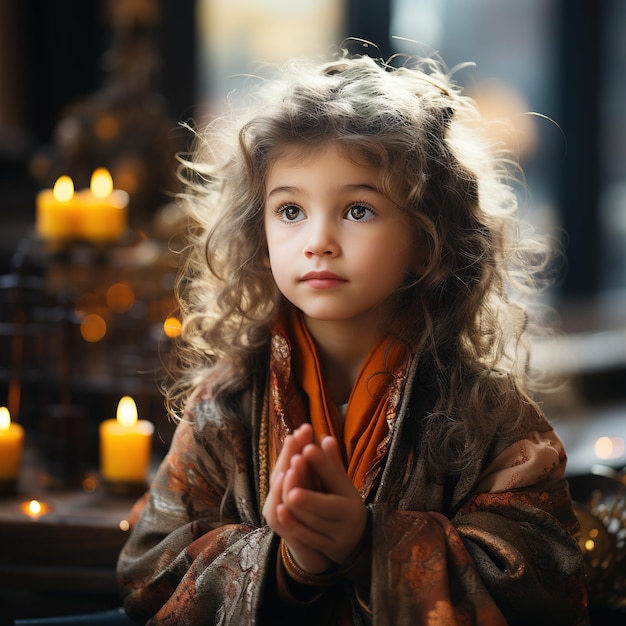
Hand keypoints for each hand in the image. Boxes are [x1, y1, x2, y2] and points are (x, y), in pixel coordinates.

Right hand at [263, 424, 331, 572]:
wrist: (311, 549)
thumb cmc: (316, 512)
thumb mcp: (320, 486)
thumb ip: (322, 465)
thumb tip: (328, 437)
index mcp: (286, 482)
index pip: (288, 459)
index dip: (295, 444)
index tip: (306, 427)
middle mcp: (277, 494)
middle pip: (280, 470)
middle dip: (290, 453)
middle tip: (299, 435)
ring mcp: (275, 511)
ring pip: (278, 491)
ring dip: (286, 477)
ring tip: (294, 460)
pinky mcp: (281, 529)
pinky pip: (280, 516)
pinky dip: (283, 505)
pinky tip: (289, 494)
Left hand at [284, 436, 367, 565]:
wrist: (355, 542)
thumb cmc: (342, 504)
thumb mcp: (341, 485)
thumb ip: (332, 464)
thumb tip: (325, 438)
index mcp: (352, 497)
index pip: (338, 479)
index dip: (323, 464)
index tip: (308, 448)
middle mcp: (349, 518)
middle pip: (326, 505)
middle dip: (309, 488)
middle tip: (294, 471)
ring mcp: (338, 536)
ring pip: (313, 521)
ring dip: (297, 503)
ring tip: (284, 483)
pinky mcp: (327, 550)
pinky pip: (307, 538)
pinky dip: (293, 522)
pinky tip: (280, 507)